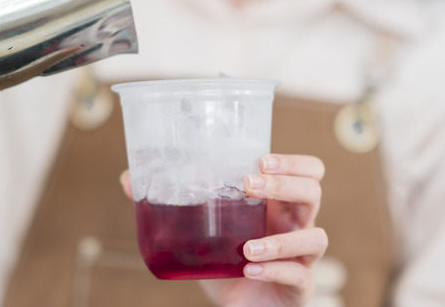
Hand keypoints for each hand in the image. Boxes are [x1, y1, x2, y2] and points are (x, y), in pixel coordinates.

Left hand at [119, 154, 327, 306]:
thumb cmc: (227, 264)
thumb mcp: (198, 232)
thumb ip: (170, 205)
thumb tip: (129, 178)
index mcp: (278, 204)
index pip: (307, 171)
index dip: (292, 161)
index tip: (261, 159)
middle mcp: (296, 224)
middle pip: (313, 192)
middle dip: (285, 184)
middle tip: (249, 184)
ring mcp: (303, 257)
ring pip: (315, 237)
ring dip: (281, 240)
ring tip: (248, 247)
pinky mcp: (300, 287)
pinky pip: (299, 275)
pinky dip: (274, 271)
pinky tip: (248, 271)